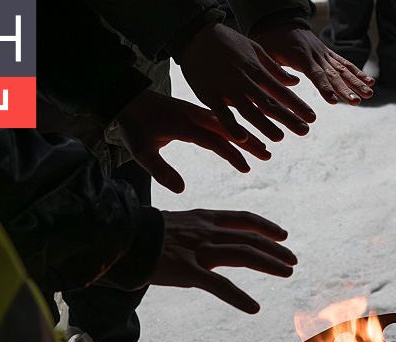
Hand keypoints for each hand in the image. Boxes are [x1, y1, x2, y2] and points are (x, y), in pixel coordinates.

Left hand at [115, 90, 270, 192]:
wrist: (128, 98)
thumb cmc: (134, 127)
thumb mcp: (141, 151)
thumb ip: (161, 171)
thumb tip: (182, 189)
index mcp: (183, 125)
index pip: (212, 140)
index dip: (230, 154)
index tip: (246, 168)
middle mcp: (194, 116)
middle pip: (227, 129)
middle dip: (248, 142)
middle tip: (267, 155)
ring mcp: (197, 111)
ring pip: (227, 123)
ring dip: (246, 135)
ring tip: (264, 147)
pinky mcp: (197, 111)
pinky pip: (221, 118)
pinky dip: (236, 127)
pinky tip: (247, 135)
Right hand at [151, 209, 297, 312]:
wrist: (121, 237)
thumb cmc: (143, 233)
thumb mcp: (175, 223)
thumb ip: (194, 229)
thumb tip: (204, 235)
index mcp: (204, 219)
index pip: (242, 220)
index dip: (265, 227)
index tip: (282, 235)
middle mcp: (207, 232)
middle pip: (250, 238)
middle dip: (275, 249)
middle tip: (292, 260)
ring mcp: (199, 251)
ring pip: (244, 255)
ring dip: (269, 264)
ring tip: (287, 273)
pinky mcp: (189, 272)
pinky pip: (219, 286)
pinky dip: (239, 297)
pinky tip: (254, 307)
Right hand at [177, 23, 316, 142]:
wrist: (196, 35)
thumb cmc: (228, 43)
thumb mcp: (254, 49)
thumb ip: (274, 68)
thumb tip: (295, 82)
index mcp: (256, 70)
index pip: (281, 91)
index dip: (297, 105)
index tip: (311, 117)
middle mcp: (244, 80)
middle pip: (269, 103)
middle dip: (288, 118)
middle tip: (305, 131)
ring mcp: (227, 88)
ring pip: (248, 110)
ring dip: (265, 125)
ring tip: (280, 137)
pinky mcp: (209, 95)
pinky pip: (222, 113)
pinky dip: (232, 126)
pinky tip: (243, 139)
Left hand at [254, 23, 374, 104]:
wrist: (279, 21)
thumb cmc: (269, 41)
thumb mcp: (265, 53)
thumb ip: (272, 69)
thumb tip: (281, 86)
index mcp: (300, 56)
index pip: (315, 74)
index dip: (325, 88)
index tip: (334, 101)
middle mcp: (316, 54)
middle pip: (333, 73)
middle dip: (346, 88)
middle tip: (357, 101)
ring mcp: (324, 53)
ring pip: (343, 69)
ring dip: (357, 82)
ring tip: (370, 94)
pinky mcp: (329, 53)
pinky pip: (345, 63)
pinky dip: (358, 72)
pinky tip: (370, 81)